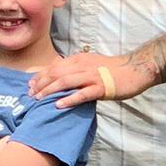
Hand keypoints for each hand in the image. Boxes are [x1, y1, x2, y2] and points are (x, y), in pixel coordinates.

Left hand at [25, 52, 153, 109]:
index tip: (30, 85)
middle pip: (56, 73)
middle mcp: (83, 65)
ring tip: (39, 99)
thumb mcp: (91, 64)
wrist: (135, 69)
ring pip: (65, 81)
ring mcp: (92, 76)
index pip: (54, 66)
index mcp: (79, 59)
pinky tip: (59, 105)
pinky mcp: (101, 87)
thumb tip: (61, 78)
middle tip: (30, 94)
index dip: (40, 76)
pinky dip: (69, 99)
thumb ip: (77, 69)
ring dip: (49, 90)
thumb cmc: (113, 69)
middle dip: (41, 83)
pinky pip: (82, 93)